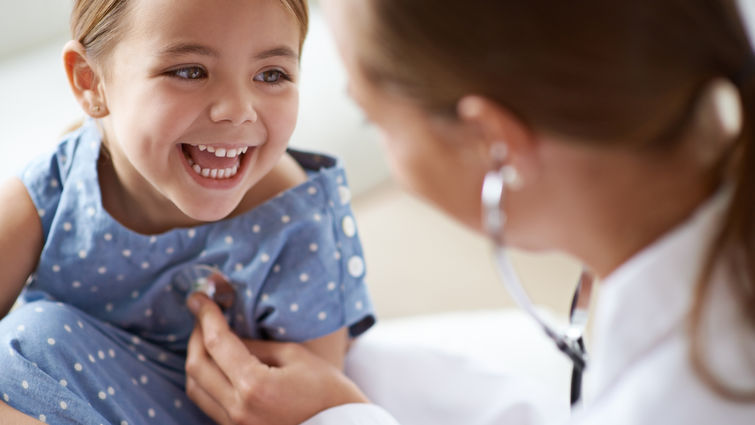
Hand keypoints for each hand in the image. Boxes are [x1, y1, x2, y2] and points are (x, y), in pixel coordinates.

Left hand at [185, 293, 368, 424]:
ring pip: (195, 388)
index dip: (206, 316)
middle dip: (195, 335)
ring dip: (197, 359)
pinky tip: (217, 364)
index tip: (198, 297)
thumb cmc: (327, 391)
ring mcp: (234, 424)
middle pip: (196, 366)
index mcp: (254, 386)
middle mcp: (238, 409)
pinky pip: (207, 402)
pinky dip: (205, 379)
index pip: (217, 343)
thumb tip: (229, 334)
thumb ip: (256, 345)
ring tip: (207, 338)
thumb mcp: (294, 356)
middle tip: (202, 315)